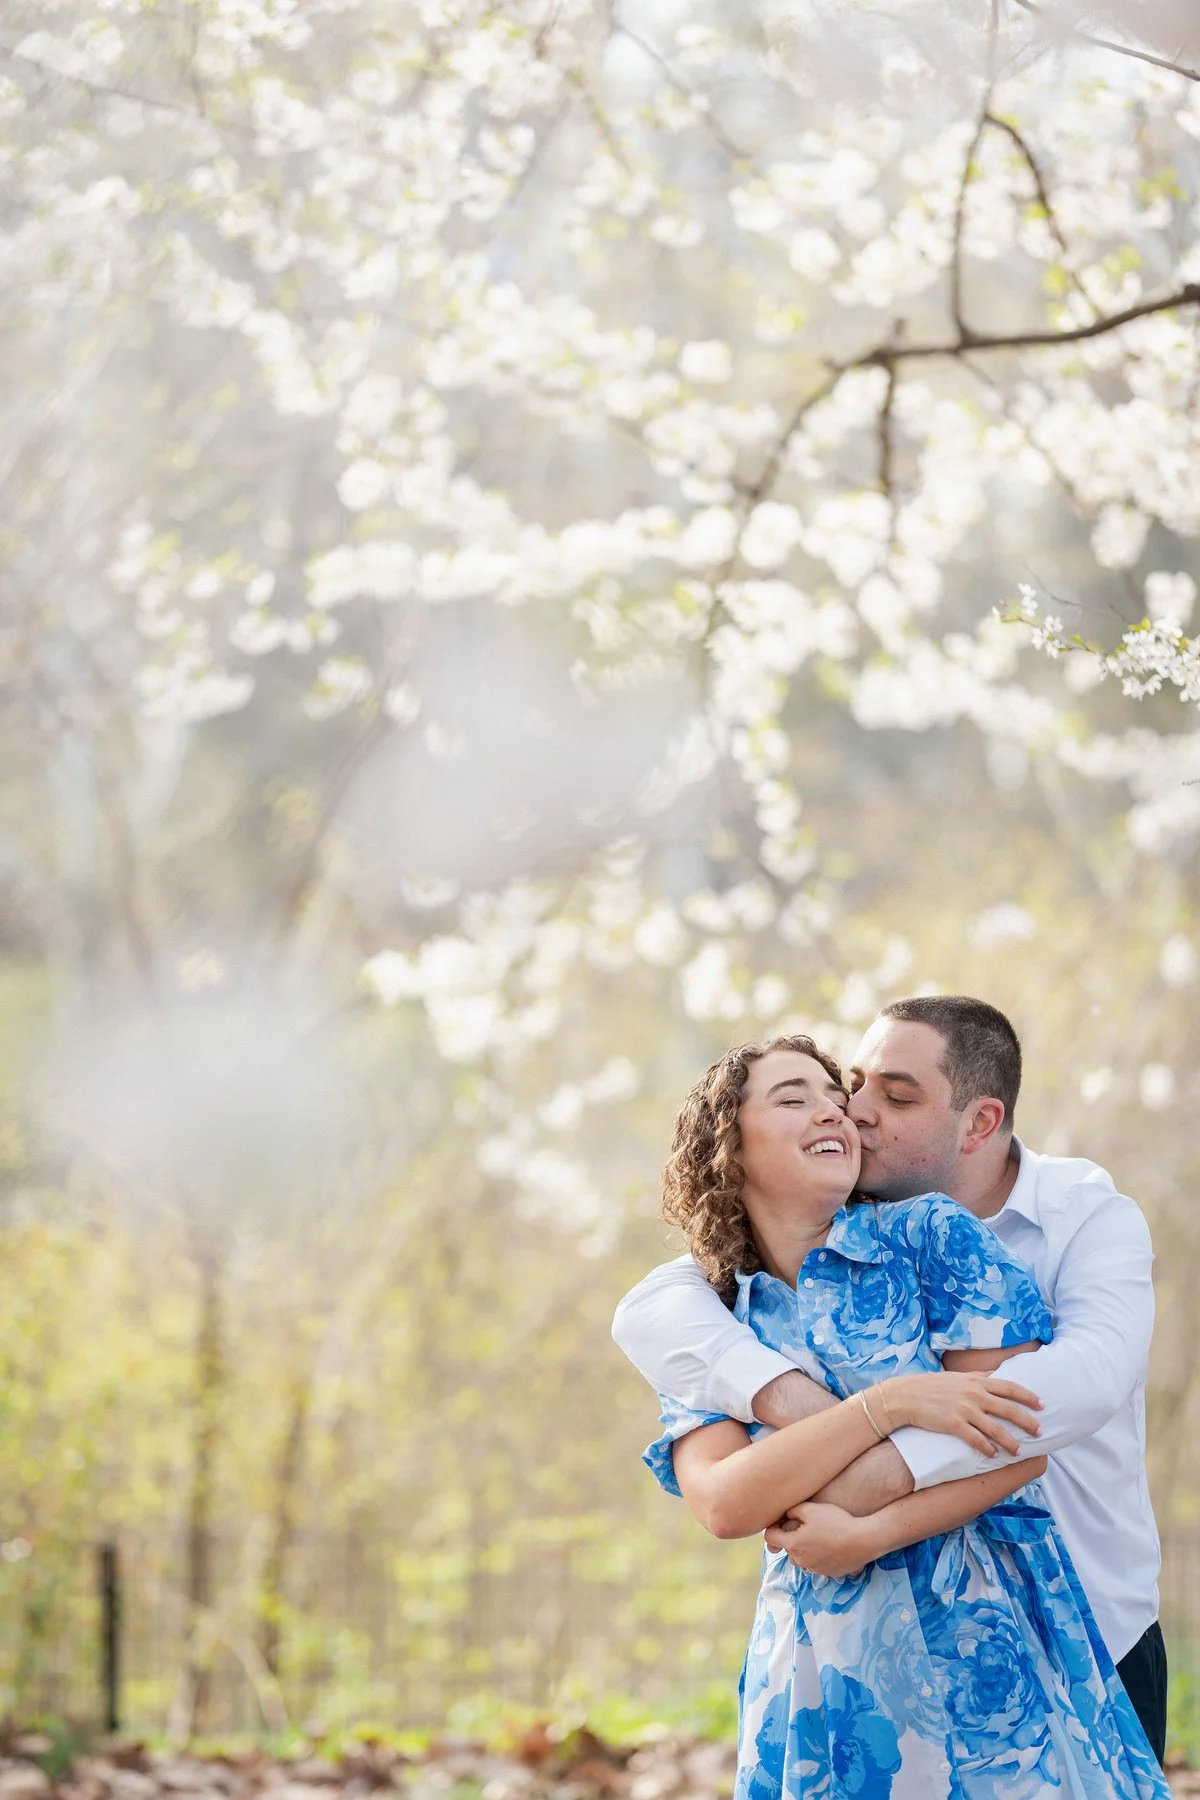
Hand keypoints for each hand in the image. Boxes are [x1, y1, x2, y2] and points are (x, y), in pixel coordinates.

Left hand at [765, 1502, 873, 1578]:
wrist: (863, 1540)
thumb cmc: (835, 1522)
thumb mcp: (810, 1509)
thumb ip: (792, 1510)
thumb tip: (786, 1515)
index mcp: (793, 1545)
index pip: (770, 1538)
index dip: (773, 1527)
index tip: (782, 1521)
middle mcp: (801, 1561)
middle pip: (788, 1549)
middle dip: (792, 1538)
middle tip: (805, 1525)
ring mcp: (816, 1570)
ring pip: (803, 1558)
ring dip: (805, 1549)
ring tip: (819, 1535)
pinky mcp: (829, 1574)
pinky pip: (818, 1564)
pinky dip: (820, 1556)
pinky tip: (831, 1544)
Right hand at [883, 1371, 1042, 1456]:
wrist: (905, 1396)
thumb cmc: (932, 1386)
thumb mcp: (957, 1377)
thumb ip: (978, 1377)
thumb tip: (997, 1374)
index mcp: (976, 1381)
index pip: (1009, 1387)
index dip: (1028, 1396)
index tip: (1042, 1405)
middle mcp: (973, 1393)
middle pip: (1008, 1408)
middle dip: (1027, 1421)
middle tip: (1040, 1432)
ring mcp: (963, 1409)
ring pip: (995, 1428)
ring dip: (1010, 1441)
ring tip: (1019, 1451)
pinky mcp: (953, 1424)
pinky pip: (976, 1439)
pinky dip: (987, 1448)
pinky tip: (994, 1455)